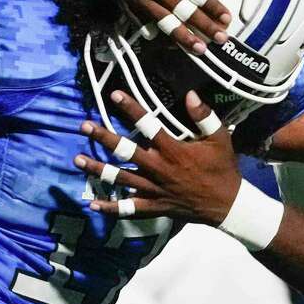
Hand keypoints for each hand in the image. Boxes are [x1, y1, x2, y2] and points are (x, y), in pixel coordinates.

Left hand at [73, 90, 240, 225]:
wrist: (226, 204)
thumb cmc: (222, 168)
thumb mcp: (220, 139)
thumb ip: (205, 117)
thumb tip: (191, 95)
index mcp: (173, 150)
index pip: (148, 125)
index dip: (131, 108)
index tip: (114, 95)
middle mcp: (159, 169)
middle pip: (125, 151)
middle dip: (104, 137)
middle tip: (84, 126)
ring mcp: (154, 189)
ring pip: (120, 178)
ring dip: (98, 169)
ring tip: (77, 160)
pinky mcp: (154, 206)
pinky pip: (129, 208)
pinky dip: (111, 207)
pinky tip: (93, 204)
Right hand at [88, 0, 231, 53]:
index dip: (210, 5)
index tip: (226, 17)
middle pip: (181, 9)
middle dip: (203, 26)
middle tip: (221, 38)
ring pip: (163, 22)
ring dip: (183, 37)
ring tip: (200, 49)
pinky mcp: (128, 8)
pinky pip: (146, 26)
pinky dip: (160, 37)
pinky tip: (175, 46)